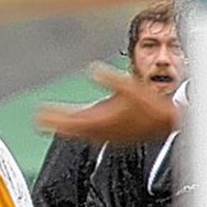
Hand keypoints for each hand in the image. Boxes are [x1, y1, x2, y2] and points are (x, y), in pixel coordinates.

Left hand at [36, 62, 178, 142]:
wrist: (167, 123)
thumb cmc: (149, 106)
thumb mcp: (127, 86)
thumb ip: (107, 78)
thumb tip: (92, 68)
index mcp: (98, 121)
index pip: (66, 122)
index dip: (51, 117)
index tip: (38, 113)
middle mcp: (98, 132)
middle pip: (68, 130)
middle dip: (53, 124)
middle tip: (38, 120)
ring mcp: (104, 137)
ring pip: (78, 134)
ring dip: (65, 128)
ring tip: (53, 122)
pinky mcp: (112, 138)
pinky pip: (89, 135)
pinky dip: (79, 130)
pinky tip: (79, 124)